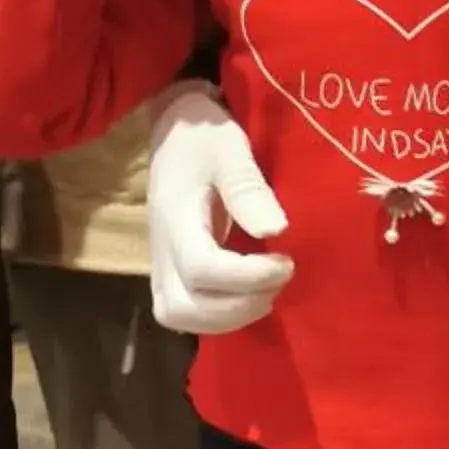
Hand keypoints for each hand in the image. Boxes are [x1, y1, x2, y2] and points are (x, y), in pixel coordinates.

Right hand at [145, 84, 293, 334]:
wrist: (175, 130)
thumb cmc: (206, 137)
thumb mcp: (230, 150)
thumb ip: (247, 189)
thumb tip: (276, 231)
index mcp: (175, 217)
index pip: (202, 268)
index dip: (248, 277)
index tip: (287, 262)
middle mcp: (161, 249)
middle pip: (184, 307)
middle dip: (238, 307)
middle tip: (279, 280)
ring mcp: (161, 264)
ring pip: (181, 316)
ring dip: (229, 318)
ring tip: (267, 292)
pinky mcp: (169, 271)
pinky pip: (184, 312)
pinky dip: (218, 317)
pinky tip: (249, 297)